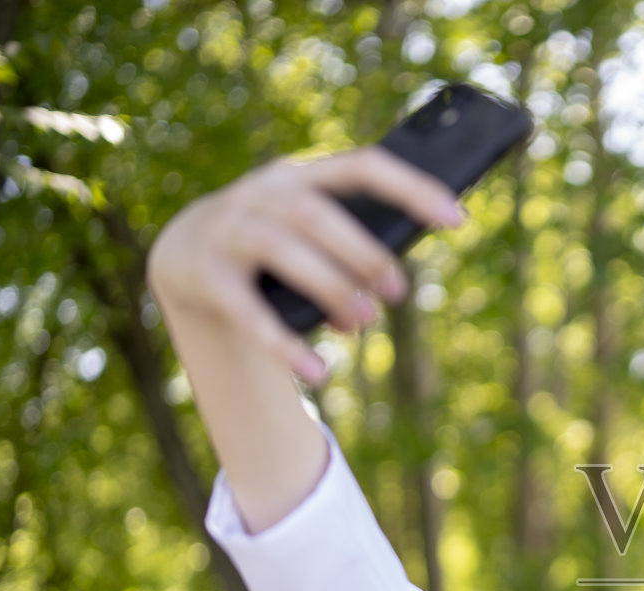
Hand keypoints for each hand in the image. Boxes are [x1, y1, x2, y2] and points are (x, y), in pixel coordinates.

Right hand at [145, 144, 462, 385]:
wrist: (186, 254)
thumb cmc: (276, 245)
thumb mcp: (312, 233)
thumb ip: (352, 243)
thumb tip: (395, 284)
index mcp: (303, 176)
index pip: (363, 166)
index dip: (411, 188)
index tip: (458, 219)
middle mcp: (262, 192)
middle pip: (316, 214)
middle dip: (363, 253)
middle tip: (398, 294)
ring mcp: (227, 229)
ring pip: (282, 249)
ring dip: (330, 287)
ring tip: (364, 323)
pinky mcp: (203, 273)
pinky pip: (245, 310)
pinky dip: (283, 343)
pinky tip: (318, 372)